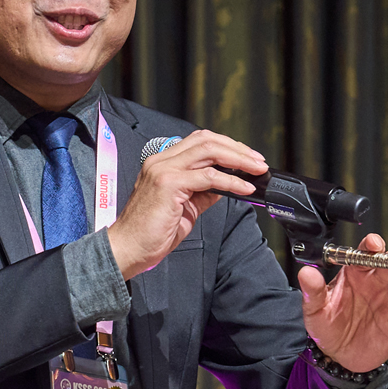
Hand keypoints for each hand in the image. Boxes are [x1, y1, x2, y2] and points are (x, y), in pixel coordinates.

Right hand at [108, 129, 264, 278]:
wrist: (128, 248)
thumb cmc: (151, 232)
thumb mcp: (185, 207)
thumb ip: (204, 191)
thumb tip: (228, 184)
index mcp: (162, 162)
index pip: (200, 141)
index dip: (227, 146)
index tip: (248, 158)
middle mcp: (161, 160)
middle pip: (207, 140)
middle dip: (237, 149)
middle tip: (258, 162)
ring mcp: (163, 169)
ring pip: (209, 151)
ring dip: (238, 160)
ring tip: (256, 170)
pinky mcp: (167, 184)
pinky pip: (208, 177)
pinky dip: (231, 182)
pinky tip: (244, 188)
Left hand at [301, 234, 387, 372]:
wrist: (337, 354)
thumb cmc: (327, 325)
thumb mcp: (314, 308)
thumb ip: (312, 290)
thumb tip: (306, 272)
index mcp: (356, 274)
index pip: (366, 254)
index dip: (372, 246)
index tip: (374, 245)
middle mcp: (375, 284)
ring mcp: (387, 302)